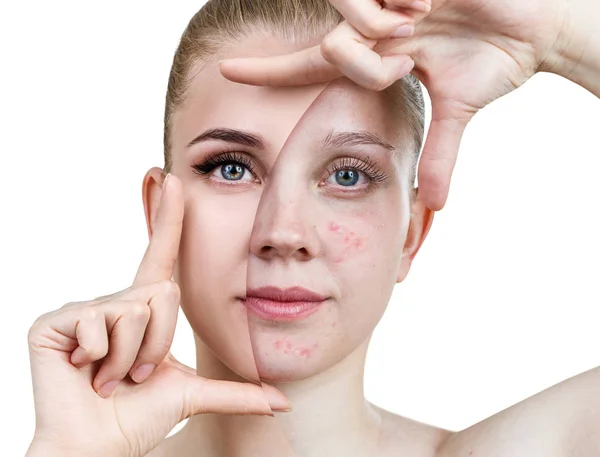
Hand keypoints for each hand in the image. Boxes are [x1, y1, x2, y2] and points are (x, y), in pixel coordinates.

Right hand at [26, 173, 288, 456]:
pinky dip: (100, 357)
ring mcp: (83, 309)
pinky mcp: (55, 321)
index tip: (173, 179)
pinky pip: (95, 322)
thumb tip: (285, 400)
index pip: (162, 257)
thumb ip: (238, 391)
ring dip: (130, 357)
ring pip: (134, 311)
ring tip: (111, 377)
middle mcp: (116, 302)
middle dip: (158, 344)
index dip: (168, 219)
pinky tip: (85, 370)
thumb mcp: (192, 392)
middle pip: (163, 294)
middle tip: (136, 374)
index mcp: (145, 311)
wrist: (99, 447)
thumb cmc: (139, 417)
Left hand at [218, 0, 568, 209]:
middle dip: (365, 63)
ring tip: (424, 21)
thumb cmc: (497, 57)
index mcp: (377, 51)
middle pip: (333, 47)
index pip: (311, 63)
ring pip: (352, 16)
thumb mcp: (458, 110)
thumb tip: (434, 204)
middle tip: (409, 55)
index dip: (270, 70)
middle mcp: (376, 23)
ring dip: (385, 29)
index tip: (226, 71)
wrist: (538, 28)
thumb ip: (440, 152)